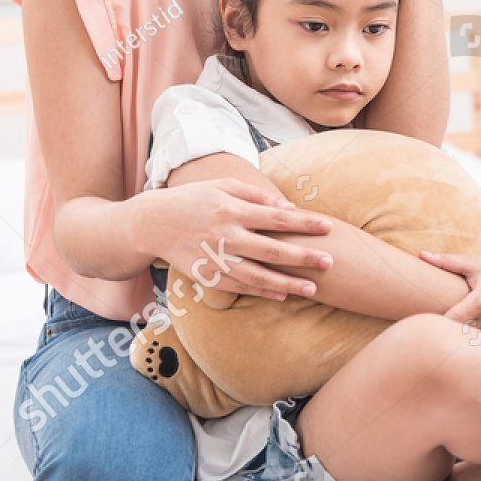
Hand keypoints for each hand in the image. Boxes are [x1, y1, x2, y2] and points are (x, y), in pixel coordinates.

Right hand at [144, 178, 334, 300]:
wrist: (151, 224)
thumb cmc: (192, 200)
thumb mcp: (221, 186)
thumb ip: (256, 194)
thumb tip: (288, 206)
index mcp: (231, 209)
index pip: (276, 217)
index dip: (304, 223)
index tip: (328, 226)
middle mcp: (225, 235)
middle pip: (272, 249)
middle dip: (303, 257)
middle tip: (329, 262)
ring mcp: (215, 259)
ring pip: (258, 275)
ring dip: (287, 283)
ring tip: (313, 288)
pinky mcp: (207, 276)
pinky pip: (240, 287)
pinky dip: (263, 292)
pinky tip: (283, 294)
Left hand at [420, 249, 480, 364]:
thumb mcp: (475, 263)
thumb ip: (446, 262)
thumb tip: (420, 254)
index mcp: (480, 301)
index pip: (449, 322)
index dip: (435, 325)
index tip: (424, 325)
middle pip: (461, 338)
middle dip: (449, 337)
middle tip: (433, 338)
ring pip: (477, 348)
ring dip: (466, 346)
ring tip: (450, 345)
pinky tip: (473, 347)